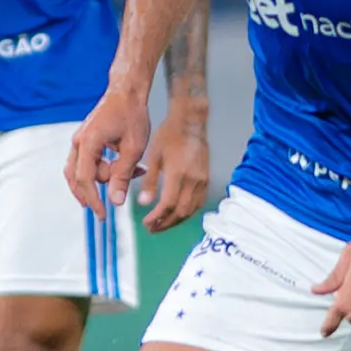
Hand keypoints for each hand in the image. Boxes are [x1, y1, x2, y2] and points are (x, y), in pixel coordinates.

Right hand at [67, 87, 153, 213]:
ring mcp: (80, 141)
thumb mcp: (133, 148)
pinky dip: (102, 170)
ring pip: (81, 171)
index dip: (93, 200)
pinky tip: (124, 169)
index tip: (102, 215)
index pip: (85, 179)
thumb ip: (123, 176)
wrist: (127, 91)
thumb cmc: (132, 115)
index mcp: (88, 142)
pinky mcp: (86, 141)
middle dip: (95, 192)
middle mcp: (78, 142)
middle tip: (111, 204)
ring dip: (102, 179)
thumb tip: (115, 201)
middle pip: (78, 178)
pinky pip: (87, 163)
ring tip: (131, 174)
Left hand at [137, 108, 212, 232]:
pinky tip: (177, 213)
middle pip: (180, 212)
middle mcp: (193, 180)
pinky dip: (187, 212)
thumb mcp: (153, 156)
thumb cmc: (169, 134)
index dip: (156, 217)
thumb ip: (150, 182)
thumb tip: (144, 203)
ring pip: (191, 210)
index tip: (146, 222)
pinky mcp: (207, 179)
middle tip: (152, 228)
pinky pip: (198, 202)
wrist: (191, 122)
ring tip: (162, 224)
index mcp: (178, 174)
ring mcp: (203, 180)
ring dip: (176, 220)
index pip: (168, 204)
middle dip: (165, 223)